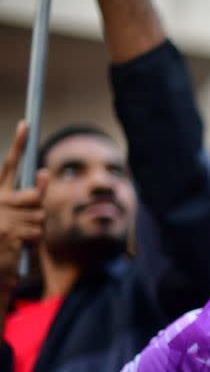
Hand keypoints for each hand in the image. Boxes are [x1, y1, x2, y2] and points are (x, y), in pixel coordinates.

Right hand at [0, 122, 46, 290]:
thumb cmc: (6, 238)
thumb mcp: (18, 215)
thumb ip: (31, 196)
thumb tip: (44, 172)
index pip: (9, 165)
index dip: (18, 145)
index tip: (26, 124)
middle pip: (35, 195)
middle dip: (38, 205)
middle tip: (24, 218)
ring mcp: (3, 216)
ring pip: (41, 216)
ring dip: (37, 228)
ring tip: (20, 237)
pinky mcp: (10, 233)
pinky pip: (37, 232)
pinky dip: (33, 241)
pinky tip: (19, 247)